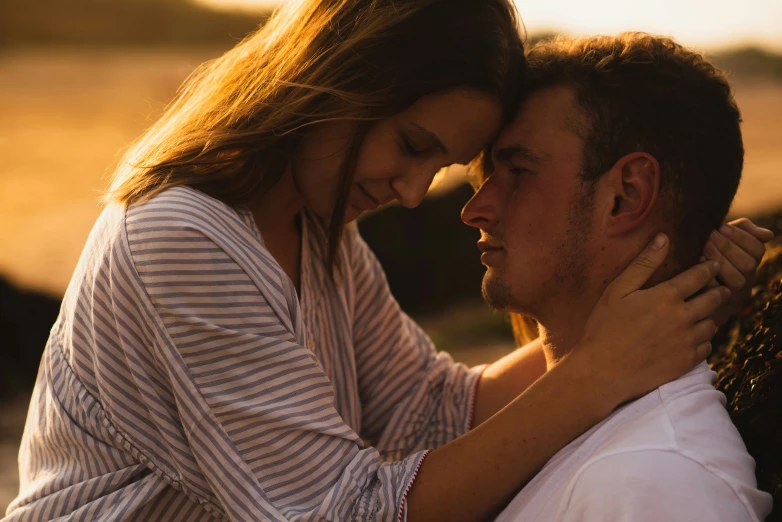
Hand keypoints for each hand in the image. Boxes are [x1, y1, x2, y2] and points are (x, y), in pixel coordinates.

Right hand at [569, 234, 728, 408]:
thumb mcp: (618, 290)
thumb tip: (663, 238)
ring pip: (712, 323)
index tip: (711, 264)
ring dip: (710, 315)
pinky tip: (690, 336)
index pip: (700, 276)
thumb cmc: (604, 327)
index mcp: (667, 296)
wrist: (602, 371)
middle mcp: (684, 318)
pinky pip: (707, 347)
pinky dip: (703, 339)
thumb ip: (643, 264)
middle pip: (715, 298)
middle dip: (718, 289)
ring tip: (702, 312)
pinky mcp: (686, 361)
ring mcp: (687, 341)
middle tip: (716, 287)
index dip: (708, 267)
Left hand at [701, 218, 774, 326]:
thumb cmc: (706, 252)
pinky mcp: (720, 307)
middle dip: (727, 248)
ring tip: (702, 249)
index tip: (721, 227)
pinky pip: (719, 295)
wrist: (684, 284)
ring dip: (720, 263)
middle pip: (748, 264)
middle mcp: (747, 279)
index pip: (757, 249)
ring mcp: (735, 295)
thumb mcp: (725, 237)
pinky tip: (696, 267)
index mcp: (750, 261)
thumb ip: (745, 230)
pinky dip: (708, 280)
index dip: (741, 237)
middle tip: (709, 236)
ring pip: (738, 280)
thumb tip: (768, 235)